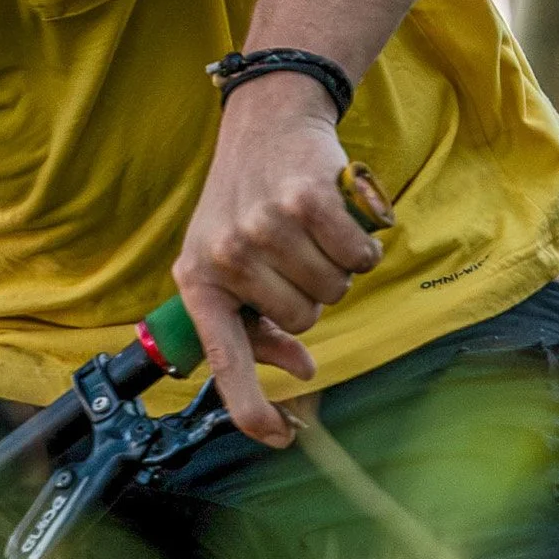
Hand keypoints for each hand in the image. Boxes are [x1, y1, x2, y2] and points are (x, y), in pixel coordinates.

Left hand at [173, 78, 390, 444]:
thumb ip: (257, 323)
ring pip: (333, 292)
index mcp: (199, 280)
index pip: (225, 359)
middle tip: (296, 254)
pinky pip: (357, 259)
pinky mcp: (306, 201)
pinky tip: (338, 217)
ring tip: (311, 231)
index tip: (277, 438)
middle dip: (311, 296)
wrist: (267, 120)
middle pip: (304, 323)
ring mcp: (265, 228)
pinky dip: (360, 244)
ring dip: (335, 267)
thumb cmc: (247, 200)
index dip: (250, 405)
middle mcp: (226, 256)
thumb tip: (300, 368)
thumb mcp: (229, 261)